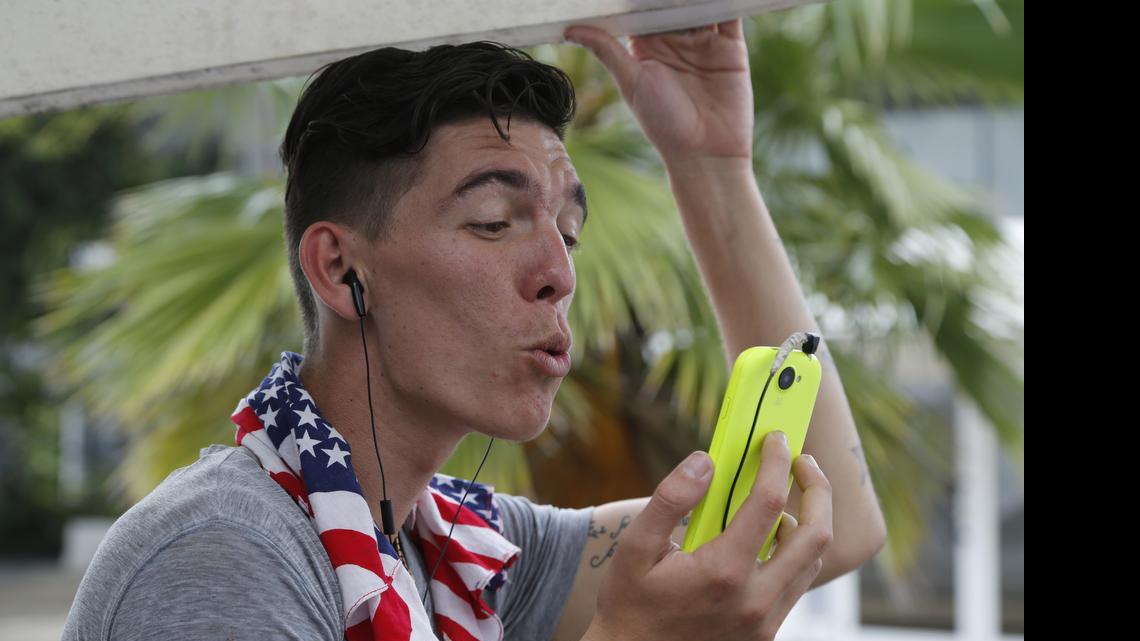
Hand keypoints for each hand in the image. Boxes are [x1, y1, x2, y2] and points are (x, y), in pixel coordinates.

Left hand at [563, 19, 753, 164]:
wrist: (706, 153)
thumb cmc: (663, 124)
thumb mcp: (631, 81)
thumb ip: (606, 49)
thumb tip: (569, 29)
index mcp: (648, 48)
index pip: (641, 10)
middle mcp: (675, 42)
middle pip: (671, 3)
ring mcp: (704, 43)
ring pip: (699, 4)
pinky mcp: (732, 48)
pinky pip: (729, 15)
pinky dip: (725, 0)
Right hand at [582, 433, 832, 640]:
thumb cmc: (631, 602)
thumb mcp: (635, 547)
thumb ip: (670, 500)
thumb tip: (704, 461)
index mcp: (723, 572)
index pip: (768, 503)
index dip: (775, 462)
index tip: (775, 439)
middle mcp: (755, 600)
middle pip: (816, 534)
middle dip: (818, 489)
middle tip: (803, 462)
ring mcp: (766, 621)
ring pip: (812, 561)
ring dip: (809, 520)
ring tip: (788, 494)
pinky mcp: (766, 632)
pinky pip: (797, 584)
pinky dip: (795, 551)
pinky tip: (771, 535)